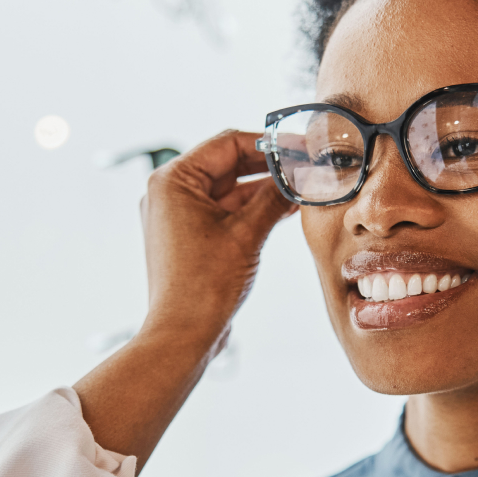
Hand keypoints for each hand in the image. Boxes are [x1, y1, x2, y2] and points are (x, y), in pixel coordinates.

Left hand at [139, 130, 297, 348]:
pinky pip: (226, 211)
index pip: (228, 143)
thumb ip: (274, 198)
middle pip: (228, 164)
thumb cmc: (204, 284)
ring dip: (264, 190)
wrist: (185, 332)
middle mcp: (171, 193)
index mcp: (174, 181)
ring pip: (230, 189)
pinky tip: (284, 209)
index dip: (269, 144)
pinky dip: (253, 209)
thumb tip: (300, 175)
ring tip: (302, 188)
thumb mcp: (247, 233)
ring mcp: (179, 215)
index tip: (300, 147)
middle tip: (306, 167)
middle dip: (269, 167)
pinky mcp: (191, 236)